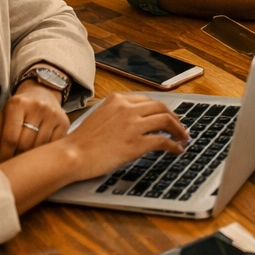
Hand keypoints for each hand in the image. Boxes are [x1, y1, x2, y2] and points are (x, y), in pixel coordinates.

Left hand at [0, 79, 69, 163]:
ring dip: (31, 158)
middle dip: (16, 158)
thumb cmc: (18, 110)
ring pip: (40, 146)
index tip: (1, 165)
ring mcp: (53, 114)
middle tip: (12, 165)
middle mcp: (37, 107)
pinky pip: (54, 145)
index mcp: (17, 104)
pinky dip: (45, 153)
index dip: (4, 155)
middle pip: (25, 144)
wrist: (42, 93)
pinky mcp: (64, 122)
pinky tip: (39, 155)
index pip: (10, 137)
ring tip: (25, 162)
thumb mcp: (1, 118)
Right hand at [60, 93, 189, 181]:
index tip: (169, 116)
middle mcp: (127, 108)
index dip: (162, 109)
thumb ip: (118, 113)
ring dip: (179, 130)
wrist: (71, 155)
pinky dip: (174, 145)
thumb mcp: (100, 116)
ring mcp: (132, 124)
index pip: (148, 100)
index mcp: (117, 99)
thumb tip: (136, 120)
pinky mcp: (136, 143)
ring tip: (183, 138)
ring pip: (166, 121)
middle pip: (161, 107)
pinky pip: (163, 141)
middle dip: (174, 118)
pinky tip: (177, 150)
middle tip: (180, 127)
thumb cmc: (81, 141)